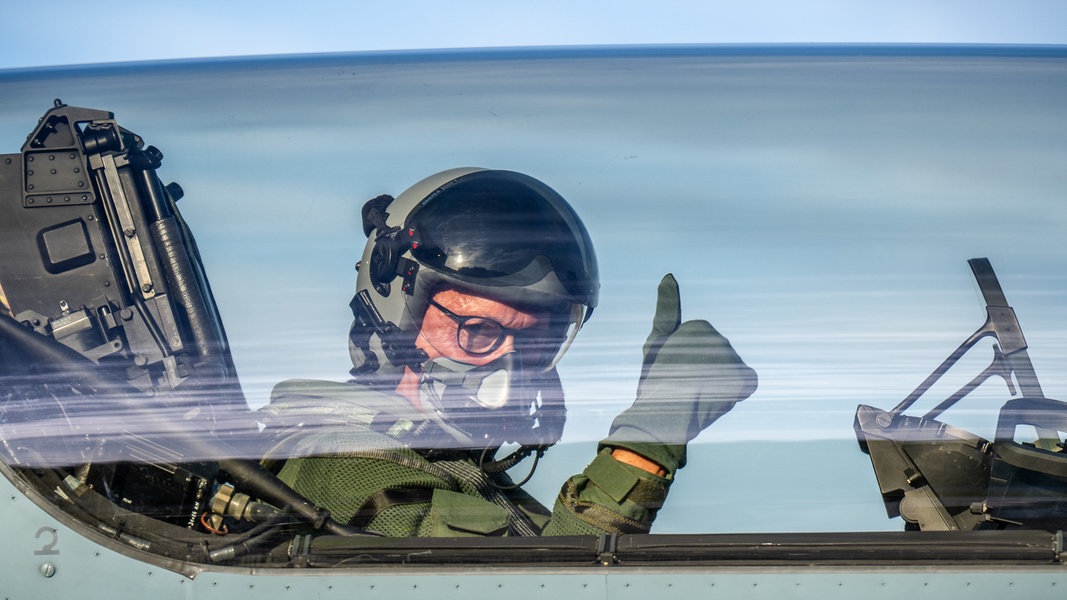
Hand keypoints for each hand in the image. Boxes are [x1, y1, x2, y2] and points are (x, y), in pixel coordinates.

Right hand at [603, 274, 756, 472]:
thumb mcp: (656, 342)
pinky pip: (747, 383)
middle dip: (705, 371)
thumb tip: (669, 275)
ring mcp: (733, 361)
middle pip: (719, 357)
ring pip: (731, 371)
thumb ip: (667, 308)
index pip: (703, 343)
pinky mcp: (743, 380)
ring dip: (719, 383)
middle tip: (684, 384)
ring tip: (696, 394)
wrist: (662, 415)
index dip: (687, 360)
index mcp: (700, 327)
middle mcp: (720, 339)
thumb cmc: (655, 380)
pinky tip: (720, 397)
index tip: (674, 370)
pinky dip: (738, 391)